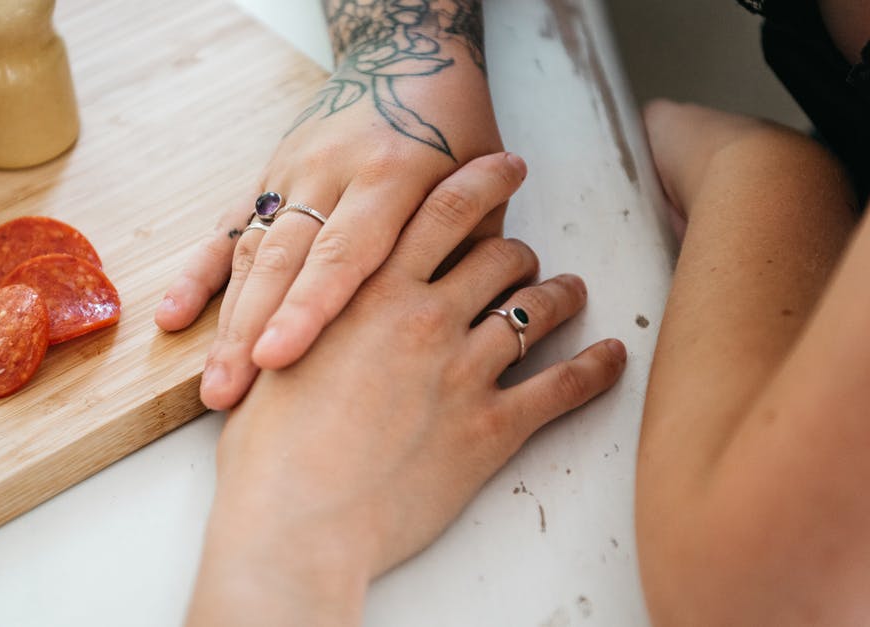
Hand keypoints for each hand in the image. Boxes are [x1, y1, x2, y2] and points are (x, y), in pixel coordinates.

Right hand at [155, 3, 503, 409]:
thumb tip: (454, 338)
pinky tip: (172, 318)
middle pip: (283, 261)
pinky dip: (199, 274)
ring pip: (251, 251)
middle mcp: (331, 174)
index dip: (309, 306)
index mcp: (390, 175)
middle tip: (228, 395)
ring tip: (213, 386)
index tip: (278, 358)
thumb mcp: (480, 187)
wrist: (407, 52)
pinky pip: (228, 228)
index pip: (343, 252)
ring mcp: (291, 173)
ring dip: (227, 322)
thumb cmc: (456, 130)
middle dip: (250, 331)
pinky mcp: (267, 175)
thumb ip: (462, 255)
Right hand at [187, 153, 627, 625]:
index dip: (480, 181)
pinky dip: (596, 369)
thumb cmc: (267, 447)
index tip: (503, 163)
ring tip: (572, 290)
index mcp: (369, 290)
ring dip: (561, 293)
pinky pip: (563, 387)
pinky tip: (611, 357)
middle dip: (516, 245)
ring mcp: (462, 370)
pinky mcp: (490, 428)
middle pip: (495, 253)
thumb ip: (306, 315)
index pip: (441, 211)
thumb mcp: (274, 357)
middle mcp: (424, 316)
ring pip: (536, 307)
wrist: (293, 521)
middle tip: (522, 248)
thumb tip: (308, 302)